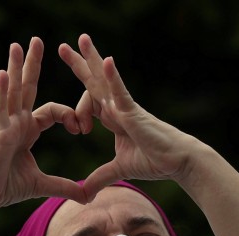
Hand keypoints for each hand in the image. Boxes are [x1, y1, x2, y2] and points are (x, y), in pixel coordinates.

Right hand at [0, 37, 86, 211]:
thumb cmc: (5, 188)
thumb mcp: (42, 185)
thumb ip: (65, 187)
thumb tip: (88, 197)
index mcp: (27, 131)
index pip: (52, 111)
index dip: (69, 115)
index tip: (81, 129)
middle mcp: (16, 123)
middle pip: (26, 88)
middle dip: (32, 64)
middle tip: (37, 40)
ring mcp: (5, 127)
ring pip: (11, 92)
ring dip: (14, 67)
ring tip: (17, 45)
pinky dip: (1, 93)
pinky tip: (3, 75)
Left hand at [58, 34, 195, 197]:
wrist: (178, 162)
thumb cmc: (155, 161)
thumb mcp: (120, 169)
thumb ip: (101, 177)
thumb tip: (85, 193)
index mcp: (114, 118)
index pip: (90, 102)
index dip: (77, 109)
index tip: (75, 129)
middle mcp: (118, 108)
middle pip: (93, 82)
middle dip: (78, 64)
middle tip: (60, 47)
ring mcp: (125, 107)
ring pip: (104, 79)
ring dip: (91, 59)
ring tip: (80, 39)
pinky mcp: (134, 112)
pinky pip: (120, 92)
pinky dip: (112, 77)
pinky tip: (104, 61)